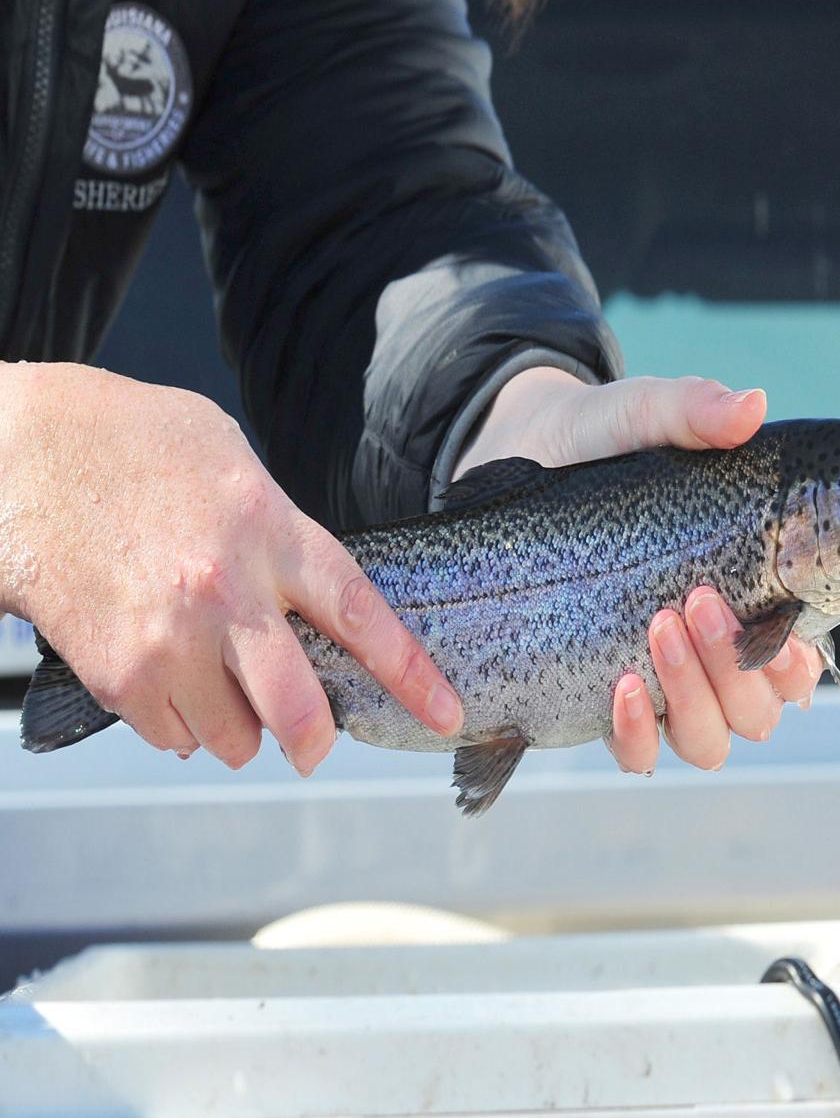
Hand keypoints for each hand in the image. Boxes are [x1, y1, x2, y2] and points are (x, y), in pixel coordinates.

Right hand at [0, 363, 461, 773]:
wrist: (23, 455)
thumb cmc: (137, 446)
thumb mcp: (235, 461)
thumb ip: (283, 530)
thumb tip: (314, 597)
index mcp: (271, 529)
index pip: (360, 613)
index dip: (410, 673)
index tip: (445, 712)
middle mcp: (227, 591)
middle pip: (298, 707)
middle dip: (315, 740)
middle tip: (314, 744)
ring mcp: (168, 638)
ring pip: (233, 737)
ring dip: (238, 728)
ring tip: (220, 683)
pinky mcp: (115, 671)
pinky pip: (170, 736)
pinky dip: (180, 725)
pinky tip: (172, 679)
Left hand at [453, 368, 825, 774]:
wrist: (520, 456)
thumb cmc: (597, 438)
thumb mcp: (641, 414)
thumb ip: (692, 409)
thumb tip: (750, 406)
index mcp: (743, 592)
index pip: (796, 657)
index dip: (799, 661)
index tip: (780, 623)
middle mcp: (708, 650)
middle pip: (759, 711)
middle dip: (736, 668)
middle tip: (696, 602)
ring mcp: (655, 679)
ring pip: (709, 741)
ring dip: (694, 699)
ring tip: (657, 630)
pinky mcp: (598, 696)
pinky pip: (638, 754)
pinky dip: (638, 734)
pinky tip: (619, 687)